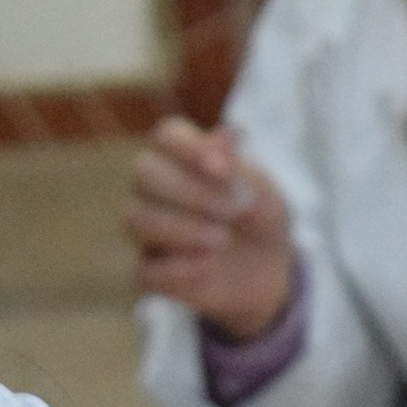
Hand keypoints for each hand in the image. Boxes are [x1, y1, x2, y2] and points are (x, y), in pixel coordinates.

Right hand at [124, 116, 294, 339]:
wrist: (270, 269)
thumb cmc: (259, 219)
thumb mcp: (264, 194)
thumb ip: (240, 170)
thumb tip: (220, 136)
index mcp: (182, 158)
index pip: (168, 135)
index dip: (189, 148)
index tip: (222, 171)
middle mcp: (154, 189)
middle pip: (144, 172)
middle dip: (189, 191)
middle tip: (231, 212)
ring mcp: (148, 230)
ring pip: (136, 219)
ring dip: (181, 229)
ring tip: (222, 240)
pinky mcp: (152, 271)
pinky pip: (144, 270)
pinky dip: (177, 268)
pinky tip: (209, 267)